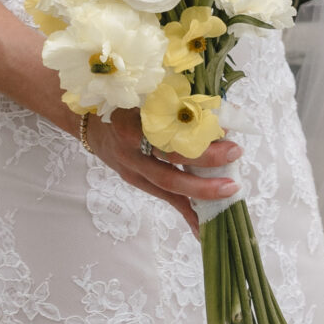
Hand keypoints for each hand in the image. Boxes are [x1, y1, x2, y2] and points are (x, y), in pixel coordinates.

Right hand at [89, 109, 239, 238]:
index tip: (225, 127)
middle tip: (235, 153)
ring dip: (201, 190)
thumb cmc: (123, 103)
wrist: (89, 123)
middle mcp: (131, 145)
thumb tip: (223, 111)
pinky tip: (203, 228)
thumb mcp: (143, 95)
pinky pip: (164, 198)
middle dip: (206, 158)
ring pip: (168, 183)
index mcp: (134, 116)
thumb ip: (176, 103)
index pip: (169, 124)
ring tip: (229, 191)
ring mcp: (132, 167)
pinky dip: (186, 213)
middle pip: (170, 156)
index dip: (197, 128)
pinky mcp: (135, 181)